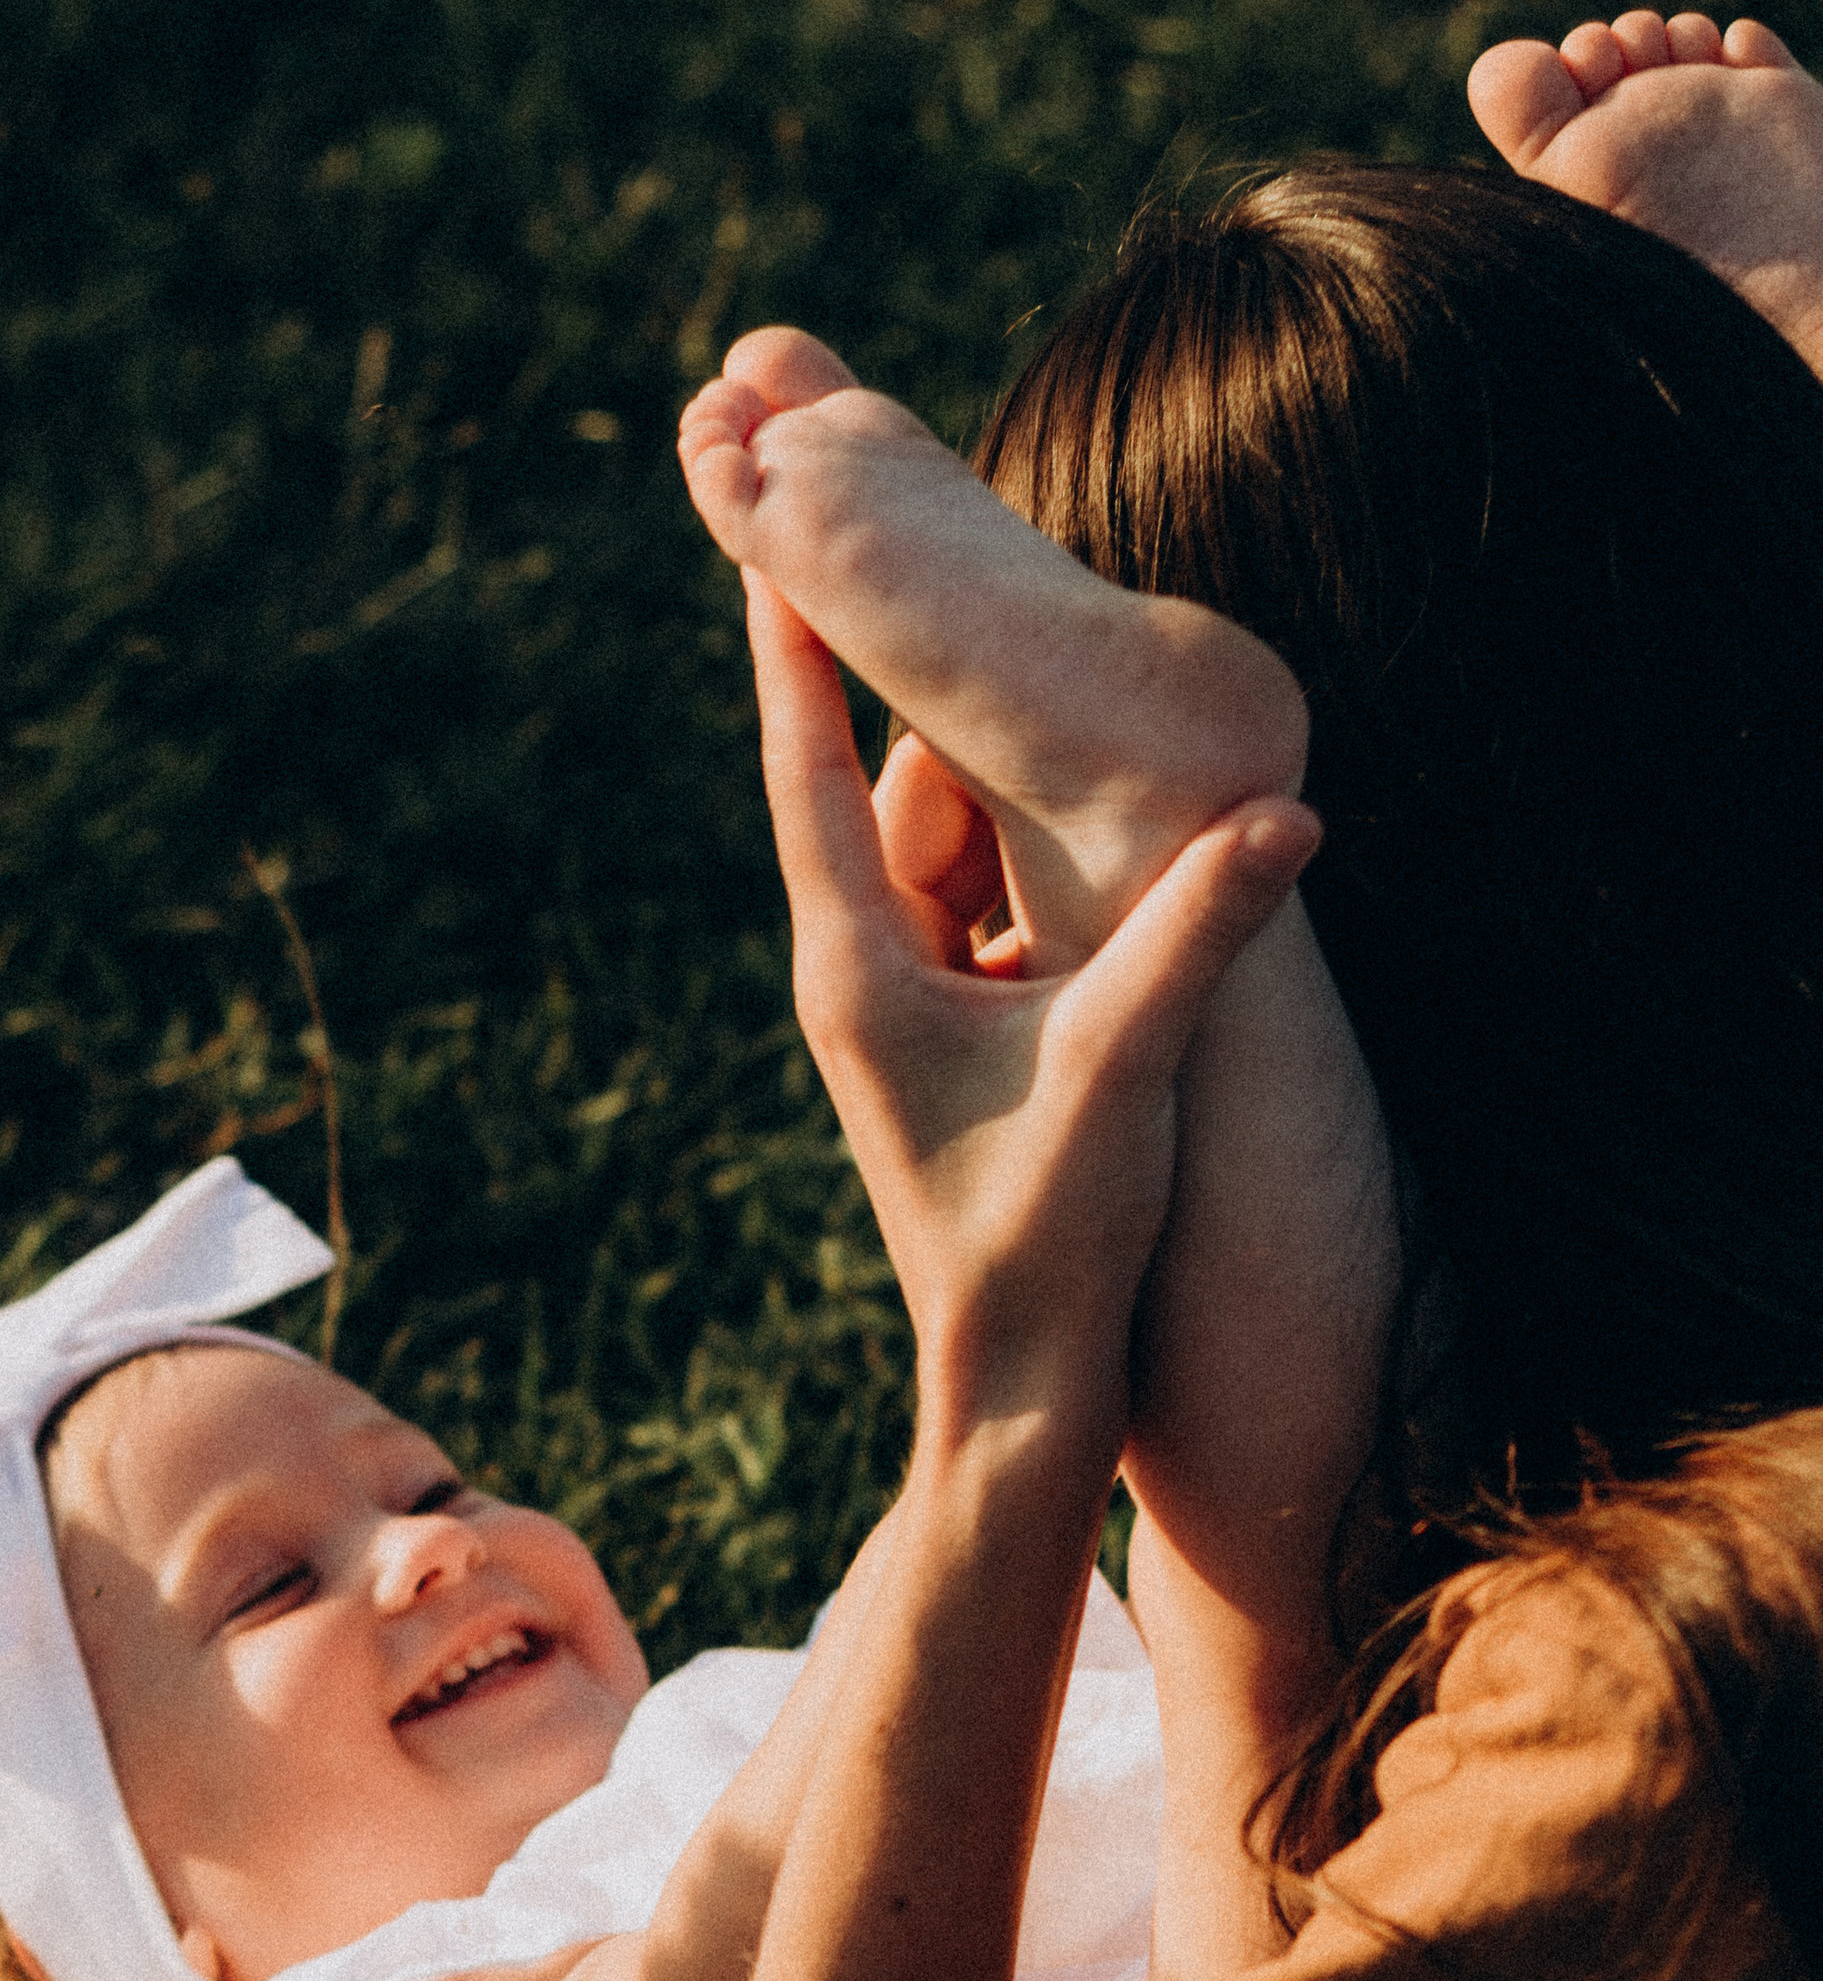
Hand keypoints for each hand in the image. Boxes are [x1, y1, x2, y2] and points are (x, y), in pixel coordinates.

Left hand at [745, 574, 1320, 1445]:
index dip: (793, 643)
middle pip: (881, 784)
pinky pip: (973, 903)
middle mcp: (861, 973)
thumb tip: (1286, 816)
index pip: (811, 767)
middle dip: (903, 674)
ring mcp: (902, 1007)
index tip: (762, 533)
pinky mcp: (952, 1038)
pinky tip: (1062, 799)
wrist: (1022, 1380)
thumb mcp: (1124, 1074)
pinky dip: (1014, 847)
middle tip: (896, 532)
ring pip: (936, 845)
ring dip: (982, 771)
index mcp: (858, 965)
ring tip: (999, 646)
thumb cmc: (1049, 1242)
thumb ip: (1193, 940)